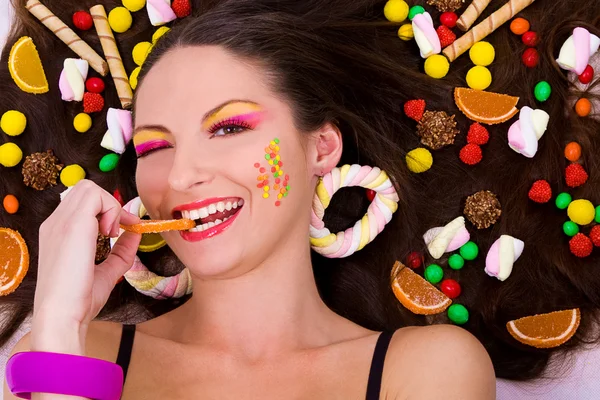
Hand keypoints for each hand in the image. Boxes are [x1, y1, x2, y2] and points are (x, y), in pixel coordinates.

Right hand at [31, 180, 140, 353]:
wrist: (63, 315)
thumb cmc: (79, 300)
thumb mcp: (106, 271)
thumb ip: (121, 251)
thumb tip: (135, 235)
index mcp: (58, 233)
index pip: (83, 203)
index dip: (107, 210)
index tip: (122, 230)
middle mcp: (56, 223)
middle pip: (84, 189)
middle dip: (108, 203)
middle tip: (117, 230)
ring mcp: (61, 221)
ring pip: (88, 187)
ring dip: (109, 205)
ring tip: (112, 232)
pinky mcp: (72, 224)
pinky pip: (95, 195)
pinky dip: (111, 209)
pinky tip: (111, 233)